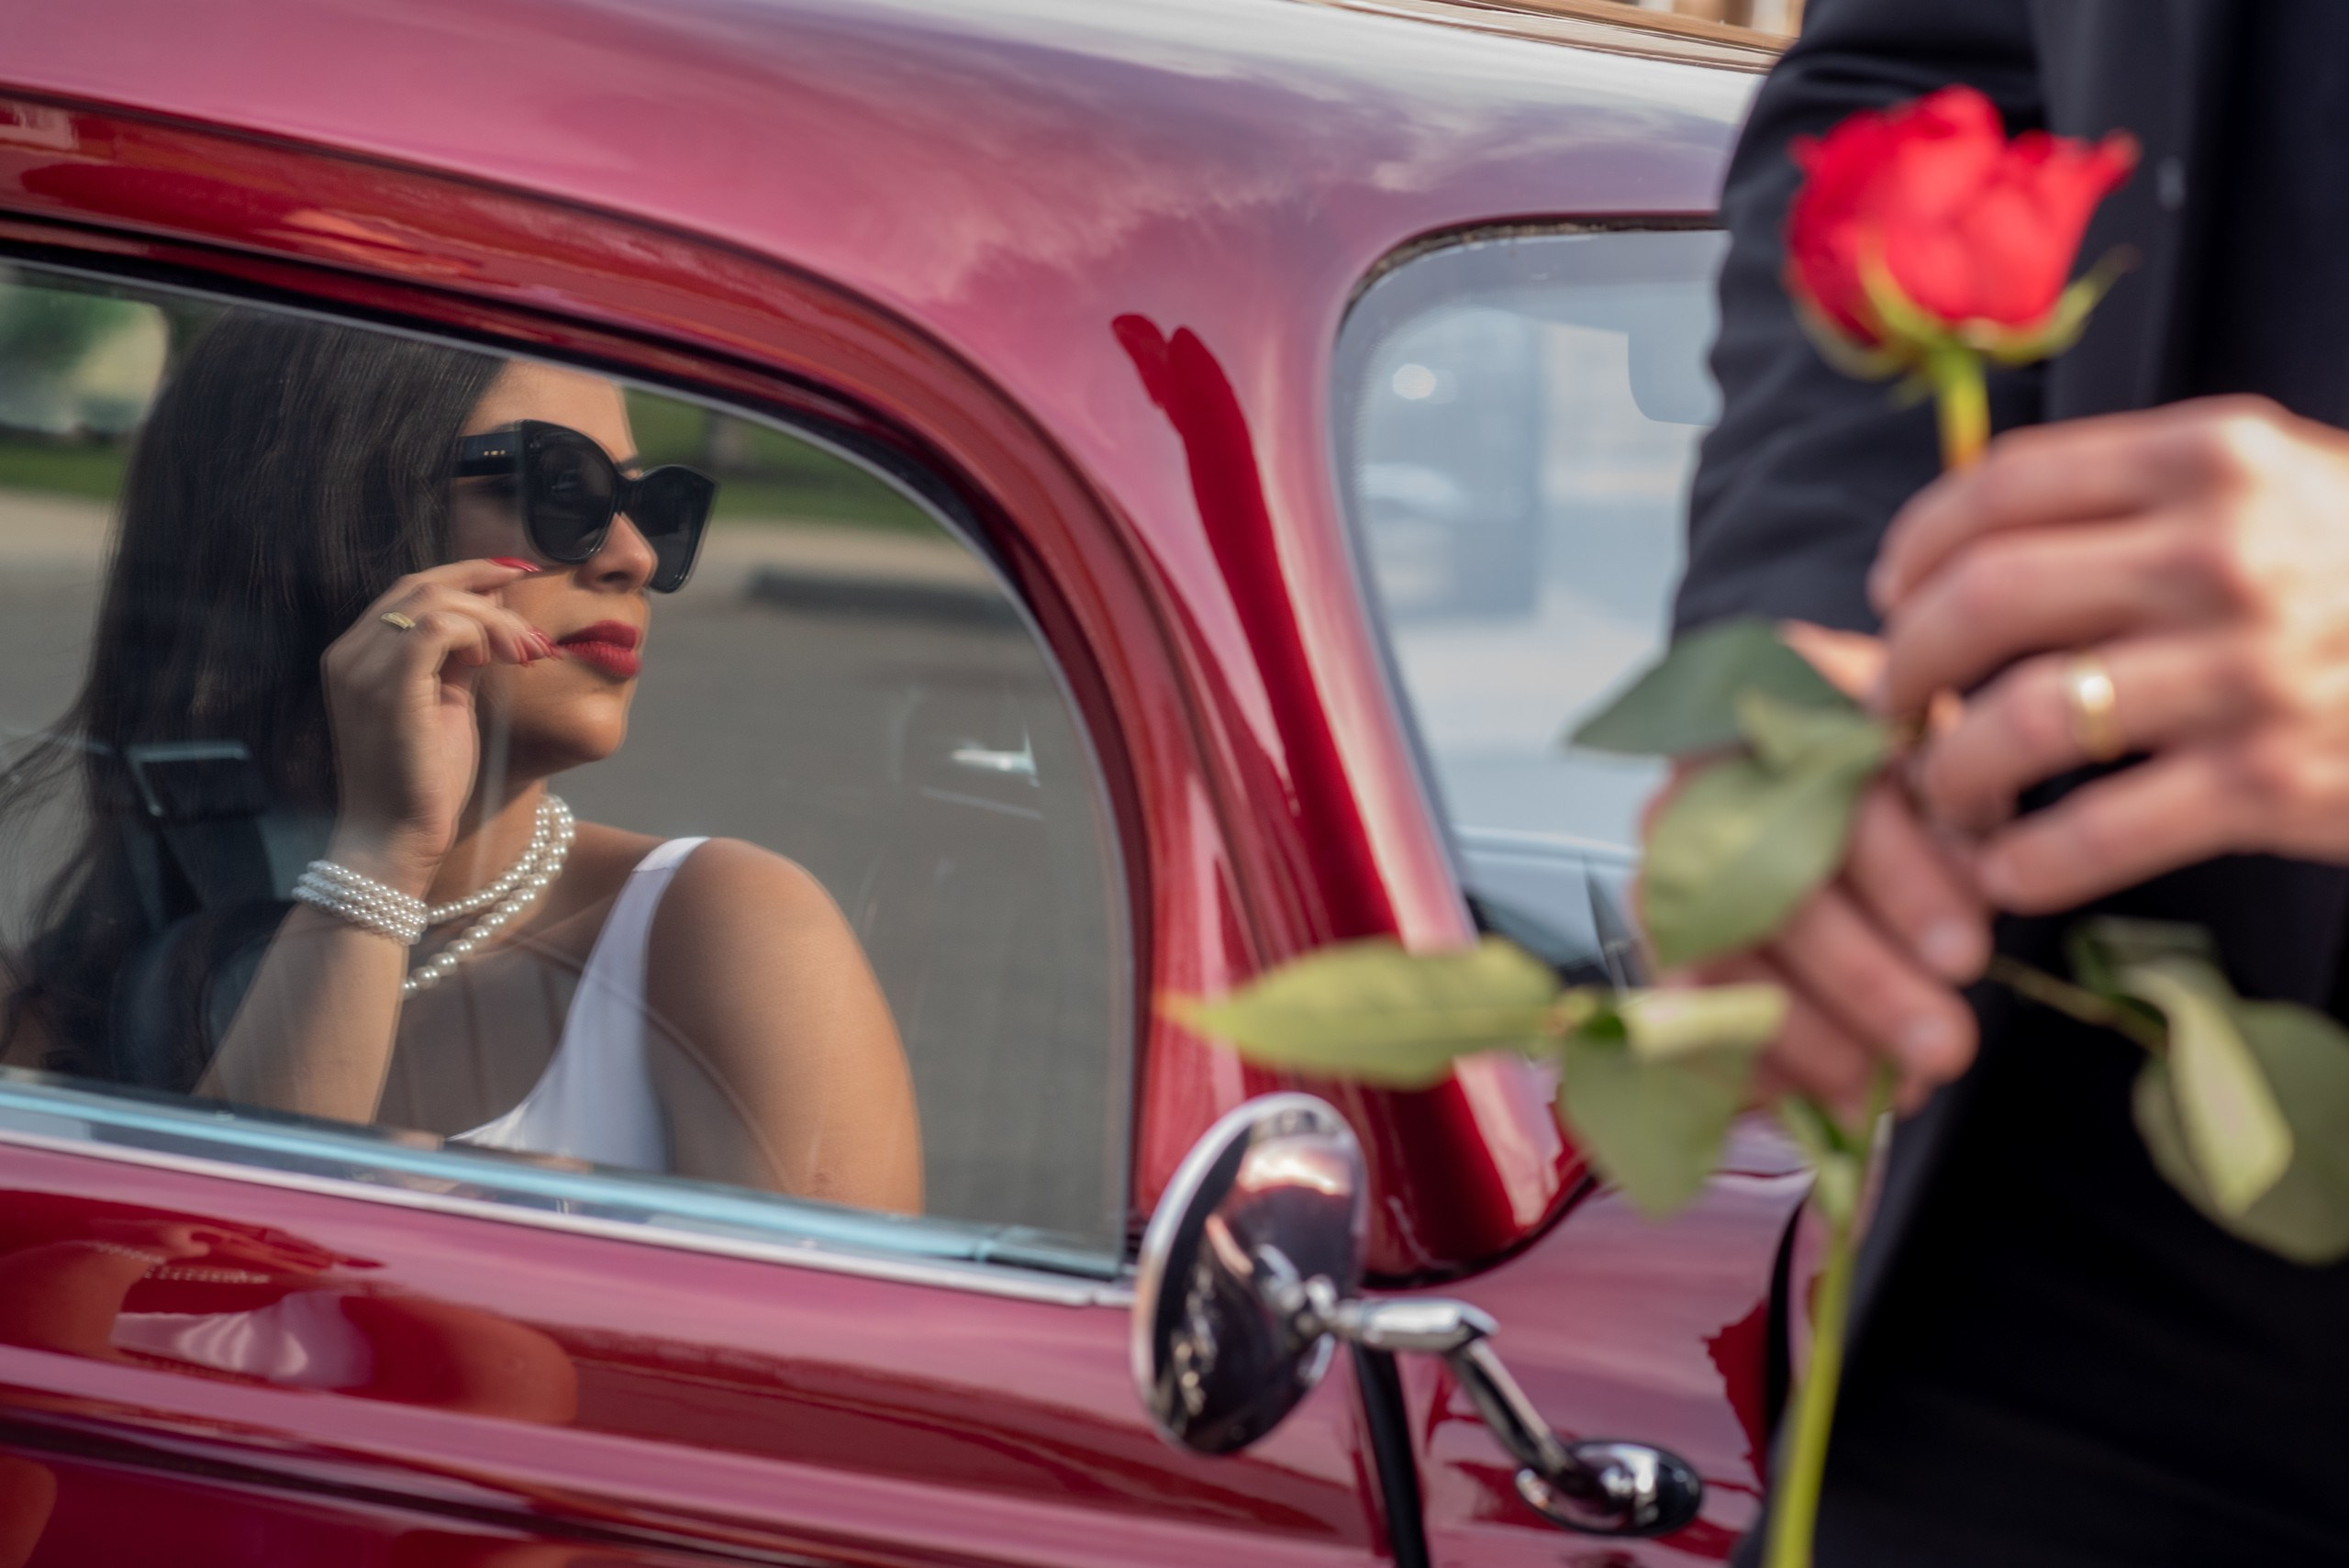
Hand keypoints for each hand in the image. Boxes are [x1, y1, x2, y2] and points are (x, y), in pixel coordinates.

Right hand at [319, 559, 551, 890]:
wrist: (397, 838)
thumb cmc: (424, 780)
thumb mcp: (444, 702)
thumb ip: (458, 657)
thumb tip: (493, 613)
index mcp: (356, 655)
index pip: (409, 591)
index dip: (466, 575)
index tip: (516, 576)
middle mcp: (349, 654)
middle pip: (420, 585)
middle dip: (486, 588)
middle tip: (531, 628)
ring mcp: (361, 669)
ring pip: (433, 600)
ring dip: (492, 619)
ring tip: (524, 653)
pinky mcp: (388, 687)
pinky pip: (437, 628)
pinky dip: (478, 633)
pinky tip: (497, 660)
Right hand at [1653, 624, 1987, 1118]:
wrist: (1822, 792)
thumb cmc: (1902, 781)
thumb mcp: (1947, 772)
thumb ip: (1961, 813)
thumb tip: (1982, 879)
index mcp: (1778, 713)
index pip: (1830, 792)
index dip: (1899, 878)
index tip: (1967, 953)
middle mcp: (1697, 784)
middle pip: (1768, 888)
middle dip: (1863, 982)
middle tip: (1945, 1048)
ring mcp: (1665, 869)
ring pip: (1720, 959)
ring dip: (1807, 1038)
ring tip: (1889, 1092)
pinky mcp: (1659, 945)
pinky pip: (1685, 1015)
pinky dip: (1750, 1065)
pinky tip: (1818, 1099)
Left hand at [1873, 396, 2348, 911]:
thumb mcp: (2279, 486)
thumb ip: (2140, 495)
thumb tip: (1966, 541)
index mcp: (2209, 458)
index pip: (1998, 486)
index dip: (1913, 552)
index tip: (1890, 601)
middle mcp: (2220, 552)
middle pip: (1981, 601)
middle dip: (1906, 666)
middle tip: (1895, 712)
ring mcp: (2246, 668)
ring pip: (2018, 720)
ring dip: (1949, 774)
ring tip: (1947, 799)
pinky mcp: (2272, 779)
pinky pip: (2092, 833)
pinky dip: (2023, 862)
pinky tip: (2009, 869)